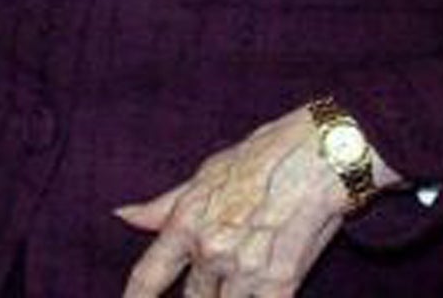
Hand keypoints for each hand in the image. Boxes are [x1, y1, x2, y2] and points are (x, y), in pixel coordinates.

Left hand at [115, 105, 371, 297]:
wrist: (318, 158)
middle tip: (209, 282)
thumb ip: (164, 205)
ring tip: (235, 283)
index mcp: (187, 223)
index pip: (148, 274)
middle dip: (196, 297)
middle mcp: (211, 251)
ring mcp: (245, 271)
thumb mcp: (205, 174)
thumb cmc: (261, 158)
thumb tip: (124, 215)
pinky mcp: (281, 285)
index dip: (134, 297)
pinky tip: (257, 291)